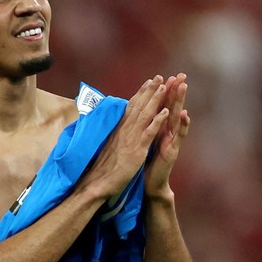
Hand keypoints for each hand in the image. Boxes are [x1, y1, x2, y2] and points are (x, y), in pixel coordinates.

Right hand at [79, 76, 169, 199]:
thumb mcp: (107, 146)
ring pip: (144, 115)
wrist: (96, 184)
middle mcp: (124, 131)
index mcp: (118, 130)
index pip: (130, 108)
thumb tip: (114, 126)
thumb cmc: (100, 168)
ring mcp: (131, 140)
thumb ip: (113, 134)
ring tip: (164, 86)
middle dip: (149, 91)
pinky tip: (165, 112)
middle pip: (138, 107)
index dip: (140, 94)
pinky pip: (148, 133)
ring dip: (154, 100)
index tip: (147, 82)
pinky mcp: (136, 151)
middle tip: (158, 77)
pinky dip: (156, 122)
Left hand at [145, 73, 189, 199]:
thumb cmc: (145, 162)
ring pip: (177, 117)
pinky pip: (179, 136)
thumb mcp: (143, 140)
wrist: (149, 183)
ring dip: (181, 102)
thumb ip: (144, 127)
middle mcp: (167, 132)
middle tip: (181, 75)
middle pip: (172, 107)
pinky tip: (186, 115)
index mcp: (158, 128)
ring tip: (183, 87)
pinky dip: (183, 126)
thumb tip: (138, 113)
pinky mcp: (173, 151)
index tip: (164, 76)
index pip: (162, 106)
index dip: (163, 91)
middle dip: (176, 91)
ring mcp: (172, 140)